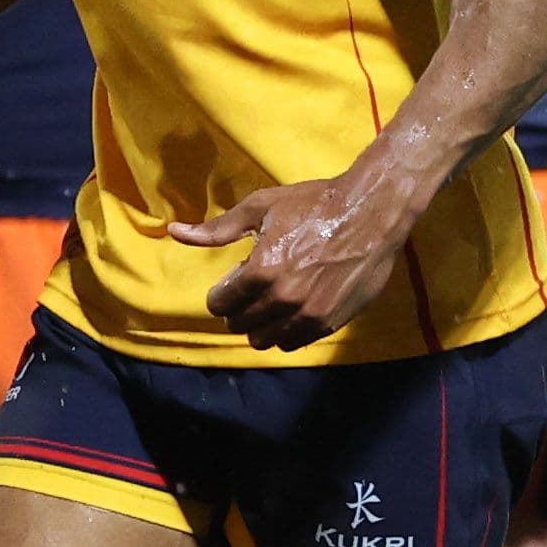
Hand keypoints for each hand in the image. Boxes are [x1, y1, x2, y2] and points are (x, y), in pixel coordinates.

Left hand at [168, 164, 425, 353]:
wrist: (372, 212)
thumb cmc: (313, 204)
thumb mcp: (261, 207)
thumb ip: (217, 229)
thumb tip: (175, 233)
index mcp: (262, 271)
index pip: (221, 304)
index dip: (221, 294)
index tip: (231, 284)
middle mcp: (284, 298)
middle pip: (240, 324)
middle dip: (239, 309)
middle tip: (251, 292)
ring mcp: (309, 314)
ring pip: (266, 340)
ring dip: (261, 325)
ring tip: (270, 303)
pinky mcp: (331, 323)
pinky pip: (295, 343)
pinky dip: (286, 332)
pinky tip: (292, 310)